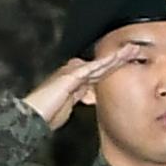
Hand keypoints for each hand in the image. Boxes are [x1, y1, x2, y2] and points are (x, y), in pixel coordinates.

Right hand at [20, 38, 146, 124]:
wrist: (31, 116)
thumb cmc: (45, 116)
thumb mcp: (66, 109)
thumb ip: (77, 101)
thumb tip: (88, 99)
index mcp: (74, 83)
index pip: (97, 73)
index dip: (112, 67)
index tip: (126, 63)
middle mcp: (73, 74)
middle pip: (101, 65)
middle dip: (118, 58)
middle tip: (134, 50)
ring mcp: (72, 73)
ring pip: (100, 63)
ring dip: (117, 56)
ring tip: (133, 49)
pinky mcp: (71, 76)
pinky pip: (93, 67)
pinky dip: (107, 62)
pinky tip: (119, 57)